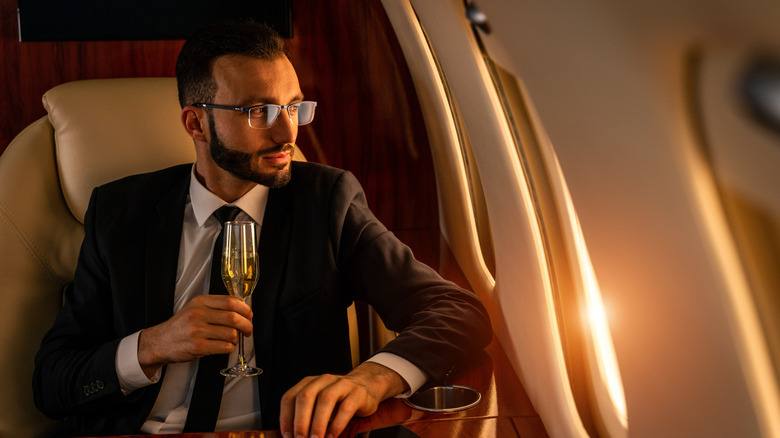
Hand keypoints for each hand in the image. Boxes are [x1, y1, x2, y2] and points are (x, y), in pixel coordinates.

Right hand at [137, 294, 252, 376]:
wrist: (160, 342)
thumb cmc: (181, 326)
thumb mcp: (195, 308)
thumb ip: (216, 307)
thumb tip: (244, 311)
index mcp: (200, 301)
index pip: (230, 301)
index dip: (245, 309)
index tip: (249, 315)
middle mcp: (199, 314)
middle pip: (234, 318)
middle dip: (247, 325)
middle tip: (248, 330)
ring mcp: (197, 330)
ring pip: (231, 334)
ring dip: (236, 339)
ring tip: (231, 340)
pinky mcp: (198, 346)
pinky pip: (225, 347)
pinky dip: (229, 348)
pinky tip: (223, 346)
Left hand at [279, 361, 408, 437]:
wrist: (367, 386)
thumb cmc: (339, 400)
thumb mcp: (320, 405)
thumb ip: (307, 417)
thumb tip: (294, 437)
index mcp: (309, 383)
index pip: (290, 397)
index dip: (286, 418)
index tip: (287, 436)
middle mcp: (323, 381)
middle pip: (306, 396)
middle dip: (300, 421)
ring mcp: (341, 385)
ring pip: (325, 399)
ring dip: (318, 423)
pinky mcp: (357, 393)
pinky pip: (346, 408)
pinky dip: (337, 424)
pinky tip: (331, 436)